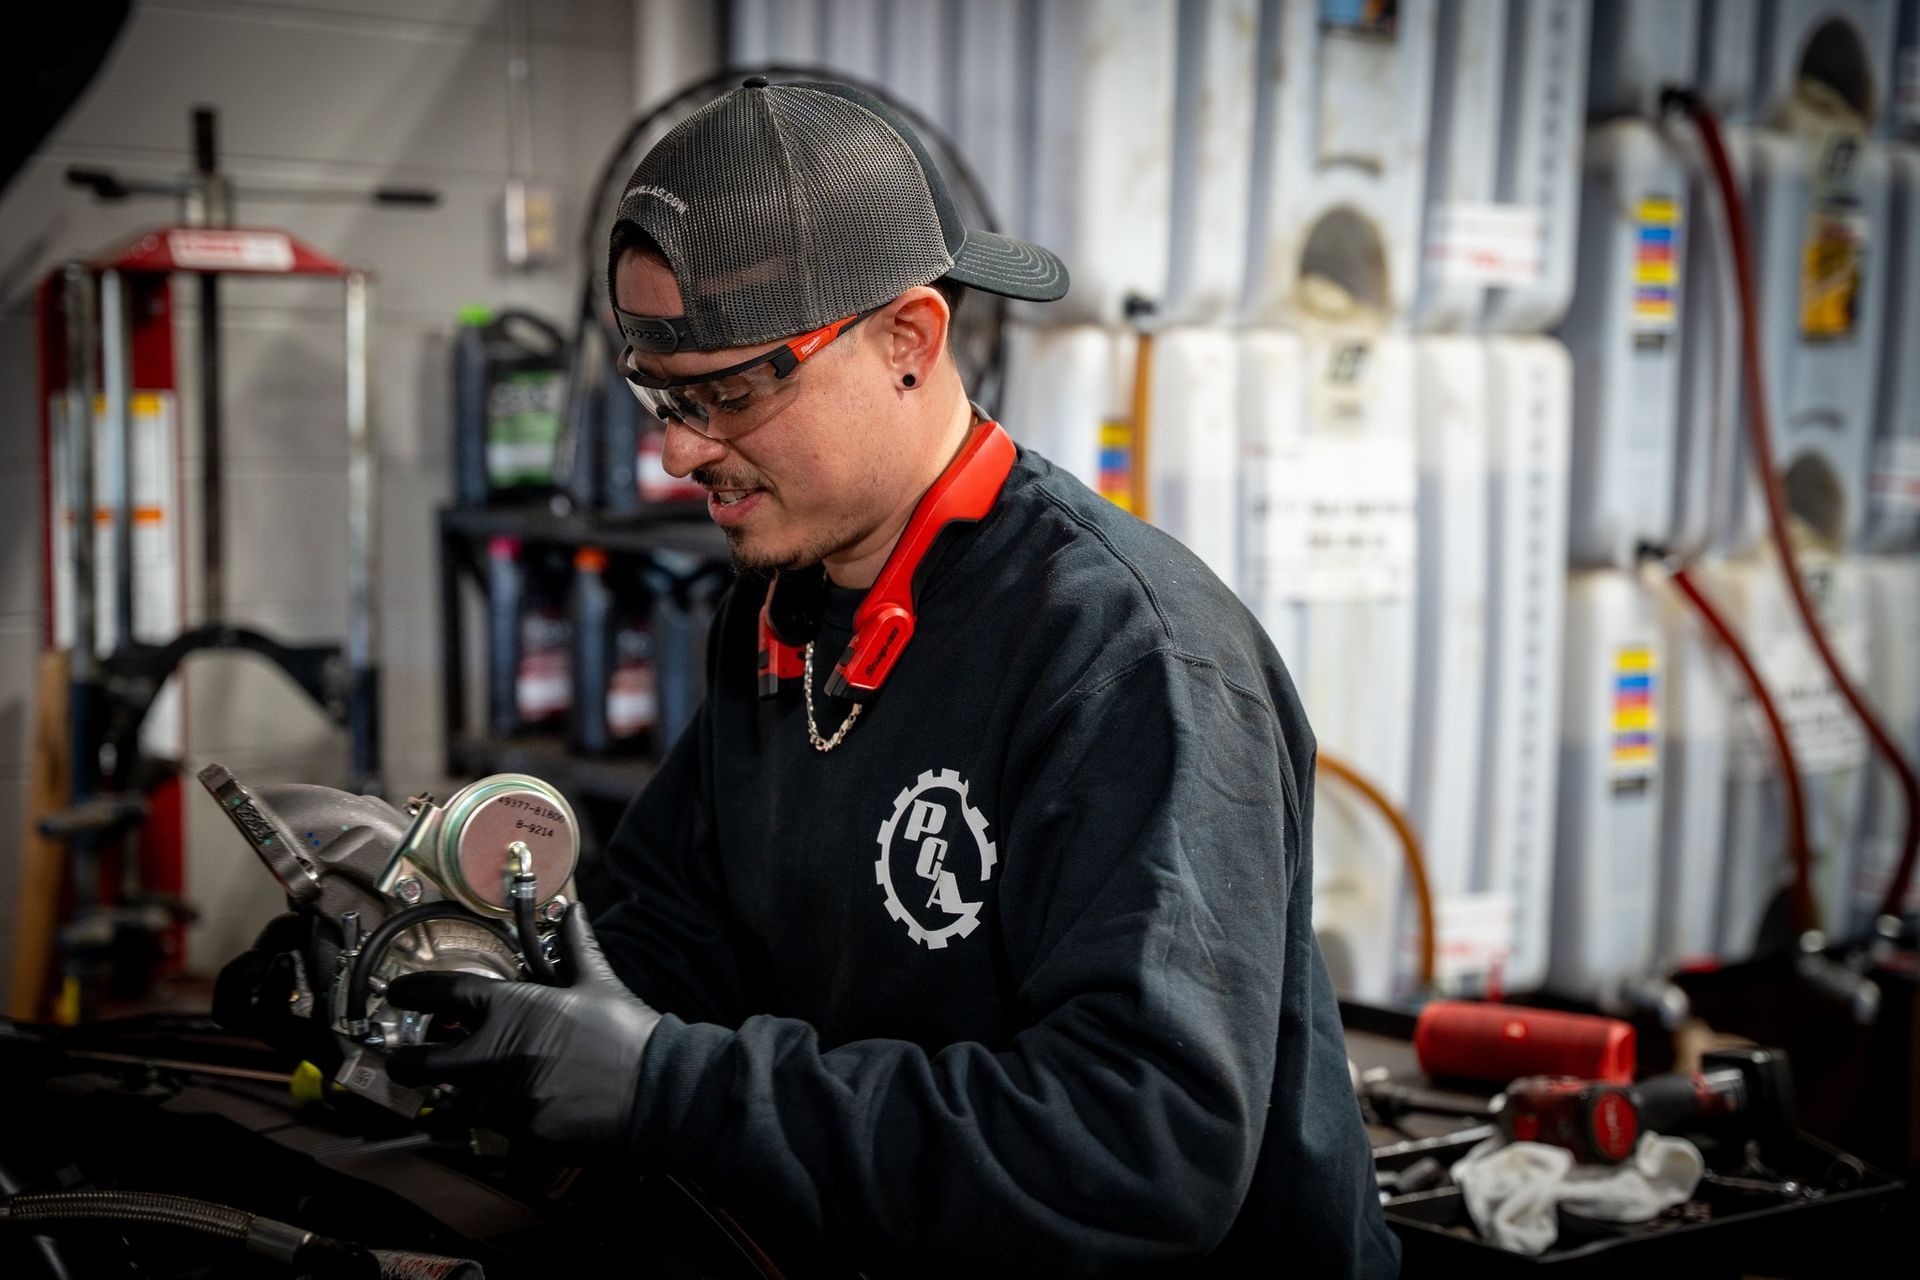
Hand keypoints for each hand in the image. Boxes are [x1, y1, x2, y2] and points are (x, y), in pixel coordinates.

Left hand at [385, 905, 661, 1152]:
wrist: (656, 1089)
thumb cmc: (625, 1032)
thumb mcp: (598, 982)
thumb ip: (576, 946)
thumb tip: (573, 910)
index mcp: (512, 1010)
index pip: (443, 993)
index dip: (412, 991)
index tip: (396, 993)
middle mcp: (497, 1055)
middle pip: (421, 1063)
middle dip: (403, 1061)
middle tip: (402, 1059)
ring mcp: (504, 1100)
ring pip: (449, 1104)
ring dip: (446, 1097)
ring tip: (450, 1093)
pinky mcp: (520, 1135)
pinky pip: (489, 1133)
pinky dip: (491, 1124)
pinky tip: (503, 1115)